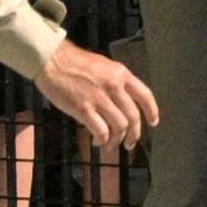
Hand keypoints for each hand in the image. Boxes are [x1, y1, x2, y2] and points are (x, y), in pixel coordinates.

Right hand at [35, 41, 159, 149]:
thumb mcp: (105, 66)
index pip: (145, 95)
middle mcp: (114, 86)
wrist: (52, 60)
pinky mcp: (83, 108)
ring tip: (110, 146)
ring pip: (119, 126)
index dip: (152, 111)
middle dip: (134, 134)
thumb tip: (124, 102)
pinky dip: (102, 140)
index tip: (153, 123)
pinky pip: (100, 130)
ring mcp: (99, 98)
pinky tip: (98, 142)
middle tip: (130, 143)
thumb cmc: (76, 63)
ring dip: (117, 140)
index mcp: (121, 74)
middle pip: (133, 116)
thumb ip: (116, 82)